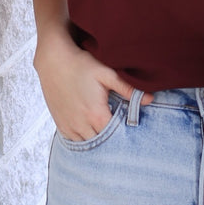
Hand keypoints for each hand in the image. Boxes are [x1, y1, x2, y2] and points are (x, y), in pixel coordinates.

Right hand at [34, 39, 151, 140]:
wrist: (53, 60)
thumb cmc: (81, 65)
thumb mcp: (106, 74)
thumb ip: (128, 89)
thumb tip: (149, 99)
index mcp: (96, 114)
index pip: (115, 137)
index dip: (124, 134)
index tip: (130, 130)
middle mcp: (82, 124)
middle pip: (102, 143)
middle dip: (112, 139)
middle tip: (120, 133)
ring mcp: (69, 126)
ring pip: (87, 144)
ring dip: (97, 140)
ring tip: (105, 131)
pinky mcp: (60, 124)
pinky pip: (74, 141)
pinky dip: (83, 139)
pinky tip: (90, 130)